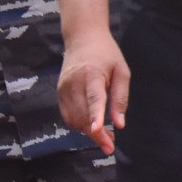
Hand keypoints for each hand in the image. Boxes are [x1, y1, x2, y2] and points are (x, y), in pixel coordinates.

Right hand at [59, 32, 129, 155]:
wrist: (82, 37)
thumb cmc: (106, 54)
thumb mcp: (121, 71)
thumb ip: (120, 98)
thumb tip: (119, 124)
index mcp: (92, 74)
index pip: (94, 98)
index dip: (96, 116)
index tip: (98, 131)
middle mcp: (74, 82)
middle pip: (83, 115)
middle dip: (96, 134)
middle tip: (110, 144)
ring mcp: (64, 88)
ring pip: (74, 119)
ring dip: (88, 132)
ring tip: (104, 135)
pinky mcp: (59, 92)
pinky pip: (67, 116)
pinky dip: (78, 124)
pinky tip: (91, 124)